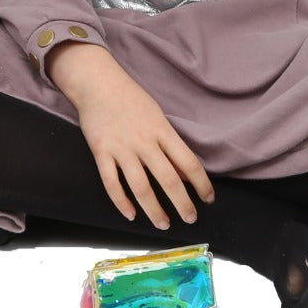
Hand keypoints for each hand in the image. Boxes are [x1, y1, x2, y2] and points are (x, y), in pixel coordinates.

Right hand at [47, 43, 214, 227]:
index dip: (201, 183)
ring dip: (154, 210)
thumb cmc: (131, 99)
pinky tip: (131, 215)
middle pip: (168, 179)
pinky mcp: (101, 153)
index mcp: (162, 131)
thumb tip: (185, 174)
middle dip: (182, 203)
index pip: (189, 162)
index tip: (209, 198)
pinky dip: (121, 202)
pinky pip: (111, 183)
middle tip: (190, 219)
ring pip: (141, 187)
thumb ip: (170, 145)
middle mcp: (144, 142)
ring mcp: (122, 148)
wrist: (98, 83)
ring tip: (163, 224)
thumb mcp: (158, 116)